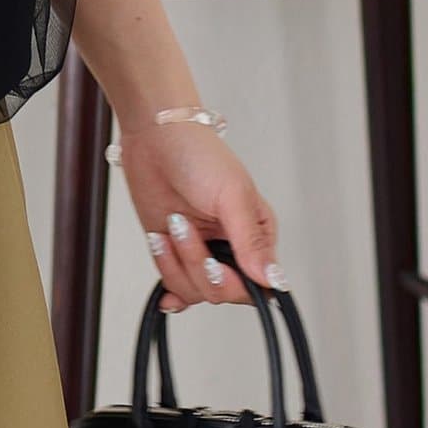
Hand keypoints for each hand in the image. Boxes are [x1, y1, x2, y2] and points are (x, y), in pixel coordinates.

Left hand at [115, 120, 287, 310]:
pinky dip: (167, 277)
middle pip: (223, 292)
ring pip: (195, 289)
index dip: (234, 283)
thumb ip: (251, 240)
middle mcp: (230, 247)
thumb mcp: (232, 193)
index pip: (259, 286)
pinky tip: (165, 275)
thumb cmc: (198, 152)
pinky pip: (173, 285)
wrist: (154, 135)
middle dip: (199, 265)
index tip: (216, 263)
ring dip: (176, 261)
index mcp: (256, 234)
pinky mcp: (174, 252)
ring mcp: (201, 251)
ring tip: (172, 224)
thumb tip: (273, 279)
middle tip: (185, 229)